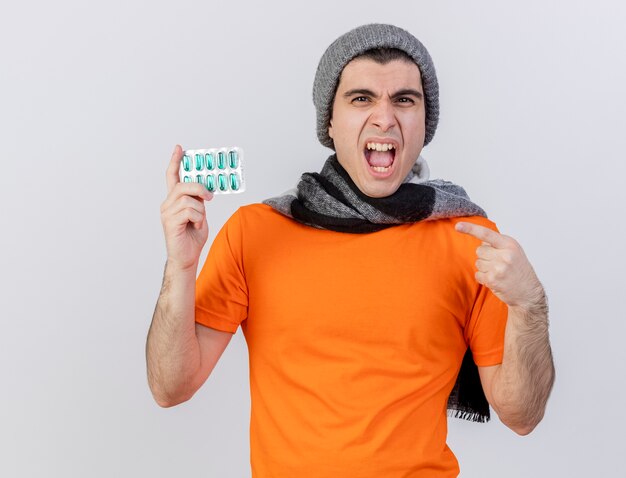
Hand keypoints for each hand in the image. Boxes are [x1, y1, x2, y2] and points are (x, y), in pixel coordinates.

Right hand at [160, 145, 212, 270]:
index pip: (172, 177)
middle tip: (209, 197)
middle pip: (183, 185)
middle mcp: (167, 204)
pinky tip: (194, 227)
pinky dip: (198, 219)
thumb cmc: (192, 238)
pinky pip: (190, 211)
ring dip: (200, 211)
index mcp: (173, 200)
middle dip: (199, 188)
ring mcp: (167, 213)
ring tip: (198, 222)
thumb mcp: (199, 214)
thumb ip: (198, 201)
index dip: (175, 162)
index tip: (179, 148)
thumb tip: (204, 191)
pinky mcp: (170, 222)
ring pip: (189, 199)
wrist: (186, 258)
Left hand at [455, 222, 542, 308]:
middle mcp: (505, 255)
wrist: (528, 292)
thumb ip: (498, 243)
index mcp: (509, 244)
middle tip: (499, 264)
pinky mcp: (493, 280)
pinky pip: (477, 275)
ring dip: (485, 268)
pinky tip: (496, 280)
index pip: (486, 234)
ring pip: (478, 263)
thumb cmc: (519, 270)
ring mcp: (499, 268)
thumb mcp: (514, 250)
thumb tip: (479, 236)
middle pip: (479, 250)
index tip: (458, 225)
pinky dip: (483, 278)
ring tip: (499, 273)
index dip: (471, 229)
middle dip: (485, 257)